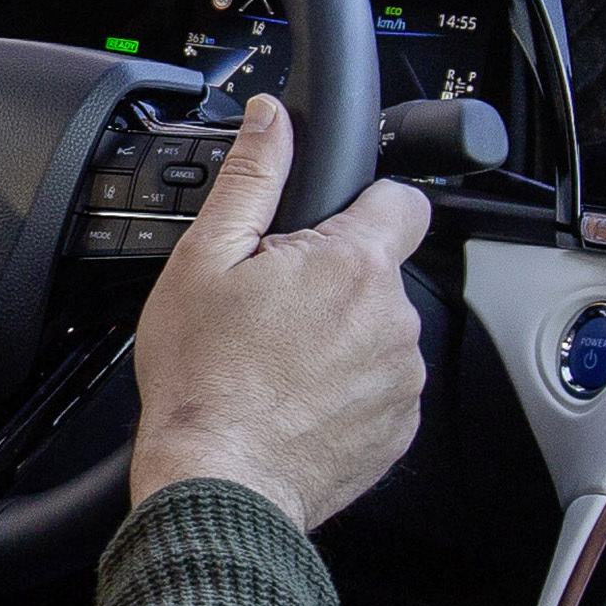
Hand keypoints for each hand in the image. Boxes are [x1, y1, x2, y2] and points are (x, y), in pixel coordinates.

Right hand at [124, 98, 435, 530]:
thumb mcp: (205, 259)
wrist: (218, 485)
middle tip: (274, 308)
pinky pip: (381, 388)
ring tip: (280, 361)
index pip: (403, 200)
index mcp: (353, 264)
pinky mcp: (399, 428)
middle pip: (381, 273)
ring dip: (345, 337)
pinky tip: (296, 400)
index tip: (331, 226)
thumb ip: (251, 177)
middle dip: (337, 280)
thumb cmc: (203, 381)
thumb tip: (273, 119)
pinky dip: (348, 390)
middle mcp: (394, 317)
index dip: (366, 204)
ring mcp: (402, 378)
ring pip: (381, 332)